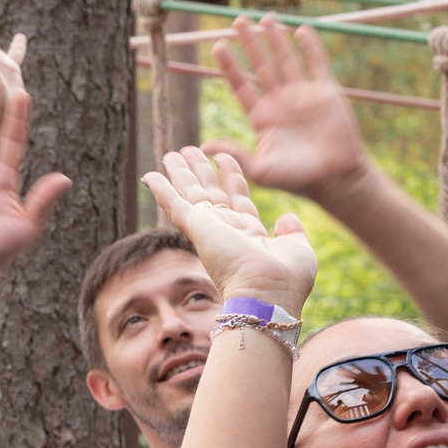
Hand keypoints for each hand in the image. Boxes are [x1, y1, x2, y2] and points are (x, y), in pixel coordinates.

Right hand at [145, 144, 316, 311]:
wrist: (268, 295)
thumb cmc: (286, 281)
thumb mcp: (297, 248)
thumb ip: (292, 231)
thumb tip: (287, 217)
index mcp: (250, 234)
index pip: (236, 198)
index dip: (230, 177)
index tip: (223, 157)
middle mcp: (227, 230)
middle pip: (210, 193)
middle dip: (200, 171)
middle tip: (189, 151)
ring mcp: (210, 230)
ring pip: (191, 194)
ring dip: (181, 173)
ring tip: (172, 153)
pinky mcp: (197, 229)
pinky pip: (175, 205)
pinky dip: (161, 190)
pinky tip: (149, 175)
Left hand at [206, 16, 372, 208]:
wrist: (335, 179)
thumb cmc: (297, 179)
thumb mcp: (260, 168)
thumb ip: (235, 153)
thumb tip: (203, 145)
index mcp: (262, 117)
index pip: (241, 85)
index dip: (230, 66)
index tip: (218, 46)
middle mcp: (280, 102)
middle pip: (261, 65)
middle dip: (249, 43)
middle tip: (238, 20)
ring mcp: (303, 95)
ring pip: (286, 59)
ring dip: (276, 38)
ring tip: (266, 17)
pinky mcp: (326, 92)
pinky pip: (316, 64)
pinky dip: (309, 46)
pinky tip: (299, 30)